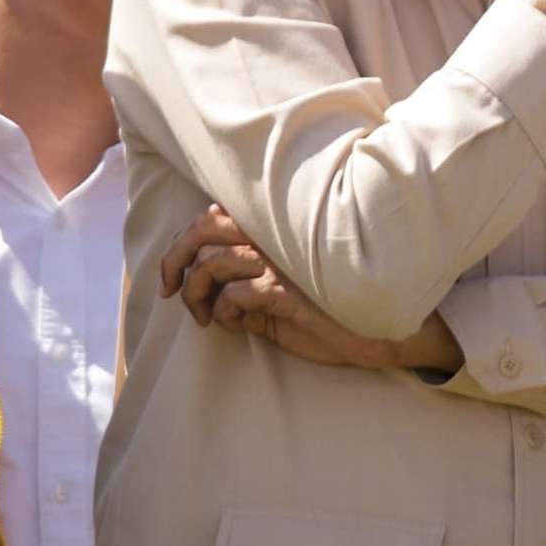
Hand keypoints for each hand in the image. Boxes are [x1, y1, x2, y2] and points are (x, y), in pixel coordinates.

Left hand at [157, 205, 458, 369]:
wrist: (376, 330)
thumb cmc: (331, 308)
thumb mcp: (283, 288)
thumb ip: (249, 276)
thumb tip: (207, 277)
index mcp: (274, 230)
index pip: (214, 215)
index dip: (184, 242)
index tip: (174, 274)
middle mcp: (275, 238)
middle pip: (202, 229)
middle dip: (174, 259)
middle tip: (169, 290)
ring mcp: (281, 262)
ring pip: (211, 263)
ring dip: (195, 294)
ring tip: (204, 316)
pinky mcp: (286, 291)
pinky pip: (234, 295)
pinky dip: (223, 311)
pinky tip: (235, 322)